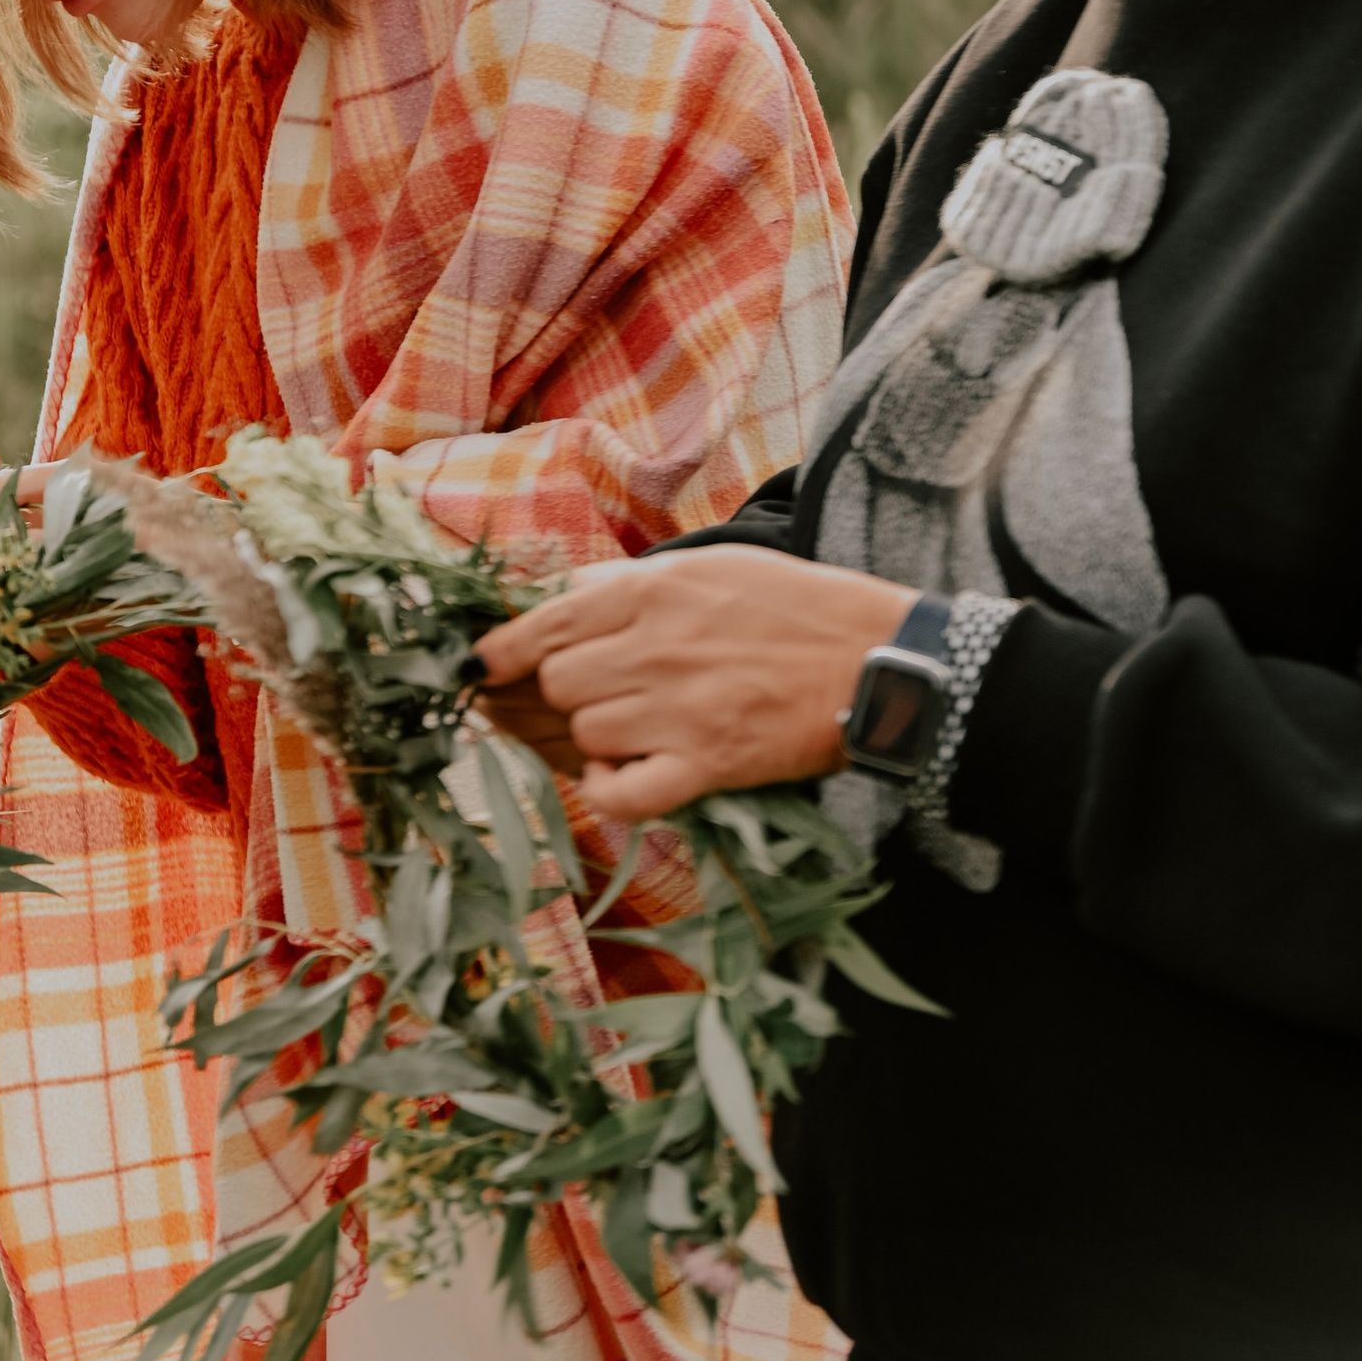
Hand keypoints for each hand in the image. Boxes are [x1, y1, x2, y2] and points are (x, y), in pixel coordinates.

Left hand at [473, 552, 914, 822]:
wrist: (876, 660)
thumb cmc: (796, 607)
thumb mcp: (712, 567)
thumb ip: (632, 584)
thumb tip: (561, 598)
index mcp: (653, 593)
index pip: (545, 624)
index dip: (503, 650)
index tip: (485, 666)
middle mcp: (655, 649)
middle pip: (557, 684)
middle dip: (564, 692)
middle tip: (598, 693)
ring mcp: (678, 711)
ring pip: (584, 734)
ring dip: (595, 735)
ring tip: (634, 726)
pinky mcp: (706, 765)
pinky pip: (621, 794)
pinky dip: (610, 790)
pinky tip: (625, 774)